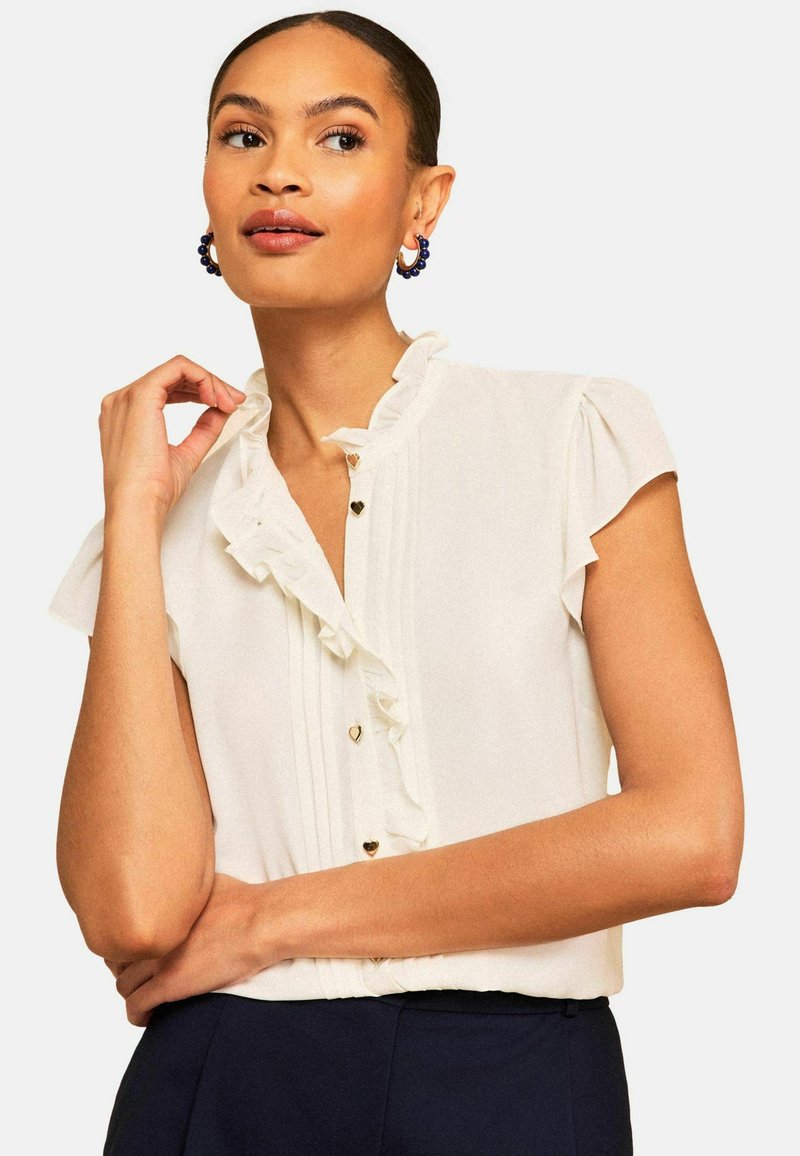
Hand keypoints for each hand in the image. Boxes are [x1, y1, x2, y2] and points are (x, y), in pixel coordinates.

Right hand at [99, 354, 246, 519]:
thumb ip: (204, 428)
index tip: (228, 406)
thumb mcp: (187, 453)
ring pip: (177, 369)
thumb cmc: (154, 490)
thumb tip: (223, 409)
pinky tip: (217, 399)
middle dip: (210, 385)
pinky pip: (178, 368)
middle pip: (173, 376)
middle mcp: (122, 401)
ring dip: (210, 382)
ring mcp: (127, 396)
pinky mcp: (140, 396)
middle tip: (235, 402)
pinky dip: (203, 378)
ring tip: (229, 403)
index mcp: (126, 415)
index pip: (167, 387)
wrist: (139, 505)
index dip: (201, 391)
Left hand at [105, 873, 283, 1027]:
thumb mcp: (207, 882)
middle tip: (139, 978)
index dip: (127, 944)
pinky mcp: (169, 984)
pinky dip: (137, 1015)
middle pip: (118, 958)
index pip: (124, 928)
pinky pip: (136, 1005)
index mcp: (158, 909)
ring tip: (144, 1000)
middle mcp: (152, 932)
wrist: (259, 922)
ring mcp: (159, 959)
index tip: (137, 954)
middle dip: (124, 969)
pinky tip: (147, 1018)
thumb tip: (186, 885)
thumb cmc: (245, 900)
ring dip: (131, 994)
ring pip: (123, 985)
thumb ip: (187, 889)